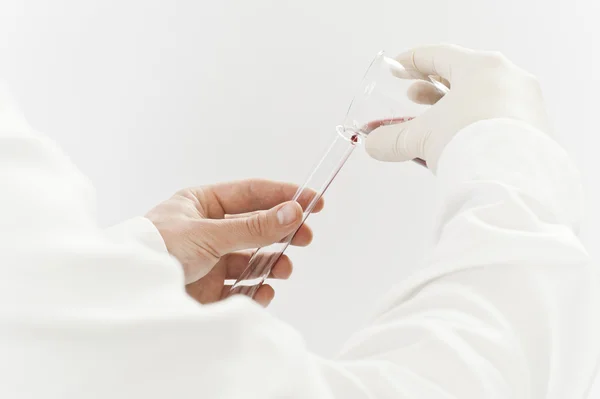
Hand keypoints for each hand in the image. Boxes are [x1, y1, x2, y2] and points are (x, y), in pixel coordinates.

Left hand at [146, 179, 322, 305]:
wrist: (126, 293)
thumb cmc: (157, 249)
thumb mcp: (208, 233)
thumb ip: (253, 227)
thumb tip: (293, 212)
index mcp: (203, 204)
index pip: (252, 194)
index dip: (284, 194)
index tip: (314, 200)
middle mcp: (209, 230)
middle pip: (257, 226)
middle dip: (282, 231)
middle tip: (305, 236)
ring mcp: (211, 260)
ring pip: (253, 258)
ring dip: (272, 263)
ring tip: (283, 268)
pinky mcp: (211, 289)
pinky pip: (242, 287)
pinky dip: (257, 290)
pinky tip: (262, 291)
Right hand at [365, 44, 549, 170]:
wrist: (511, 179)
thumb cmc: (469, 142)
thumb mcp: (423, 137)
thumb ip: (394, 139)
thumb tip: (373, 145)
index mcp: (482, 67)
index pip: (440, 55)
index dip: (412, 61)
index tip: (397, 68)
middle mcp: (509, 79)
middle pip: (462, 76)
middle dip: (431, 89)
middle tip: (411, 97)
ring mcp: (525, 104)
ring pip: (480, 99)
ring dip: (451, 110)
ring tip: (430, 123)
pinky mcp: (533, 130)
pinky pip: (496, 120)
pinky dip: (472, 126)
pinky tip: (457, 144)